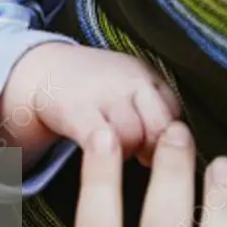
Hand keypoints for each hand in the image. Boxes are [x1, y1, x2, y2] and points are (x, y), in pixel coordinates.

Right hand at [0, 43, 179, 165]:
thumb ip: (157, 111)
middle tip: (139, 156)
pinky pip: (102, 140)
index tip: (152, 144)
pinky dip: (107, 152)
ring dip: (127, 153)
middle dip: (154, 149)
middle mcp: (130, 81)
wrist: (46, 70)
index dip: (168, 139)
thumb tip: (180, 153)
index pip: (176, 114)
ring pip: (134, 136)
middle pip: (162, 126)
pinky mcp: (77, 110)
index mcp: (148, 76)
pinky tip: (100, 156)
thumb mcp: (133, 87)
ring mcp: (104, 94)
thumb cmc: (99, 89)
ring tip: (114, 151)